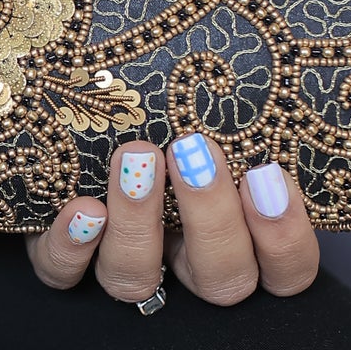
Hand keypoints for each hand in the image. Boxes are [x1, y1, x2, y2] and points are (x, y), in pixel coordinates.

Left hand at [26, 133, 320, 307]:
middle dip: (212, 219)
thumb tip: (261, 69)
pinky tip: (83, 209)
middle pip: (221, 280)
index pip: (286, 271)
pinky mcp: (64, 262)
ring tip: (136, 158)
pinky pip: (66, 276)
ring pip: (138, 280)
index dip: (284, 238)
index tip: (266, 175)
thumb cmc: (169, 116)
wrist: (75, 125)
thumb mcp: (212, 115)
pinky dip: (72, 249)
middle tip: (195, 153)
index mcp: (238, 242)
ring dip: (138, 223)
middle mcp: (186, 266)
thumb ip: (242, 115)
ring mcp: (126, 267)